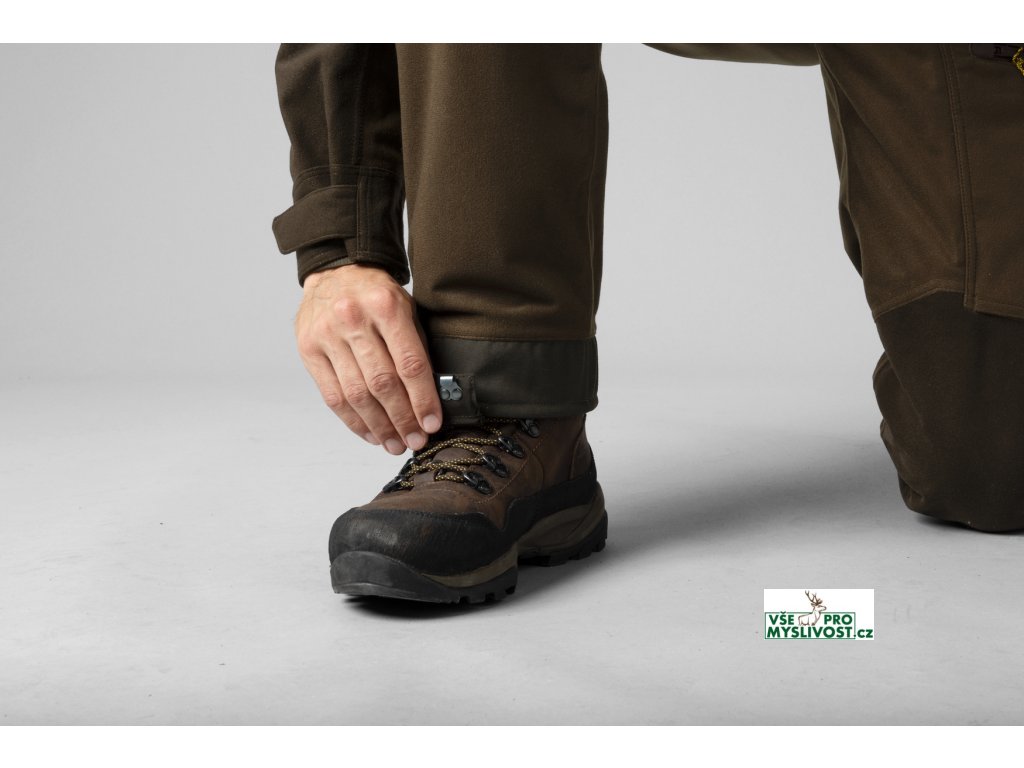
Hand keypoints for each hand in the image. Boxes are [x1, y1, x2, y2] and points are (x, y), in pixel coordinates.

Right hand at [295, 264, 441, 453]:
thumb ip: (417, 347)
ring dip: (379, 427)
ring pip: (356, 395)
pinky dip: (353, 421)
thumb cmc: (378, 295)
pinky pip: (332, 396)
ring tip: (395, 444)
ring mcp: (327, 334)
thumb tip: (433, 399)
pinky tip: (370, 433)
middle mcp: (353, 318)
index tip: (432, 424)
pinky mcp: (308, 349)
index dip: (423, 399)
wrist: (336, 270)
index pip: (409, 364)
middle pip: (382, 383)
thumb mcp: (406, 308)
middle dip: (402, 419)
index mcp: (386, 306)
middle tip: (416, 441)